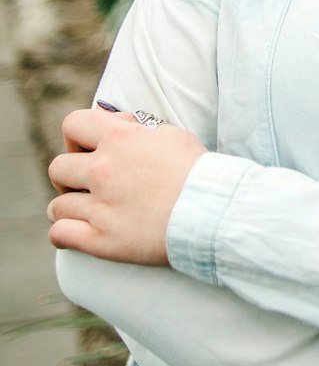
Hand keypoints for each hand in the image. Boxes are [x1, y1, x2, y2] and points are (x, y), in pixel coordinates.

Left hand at [47, 108, 206, 265]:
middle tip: (86, 186)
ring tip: (84, 212)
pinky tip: (74, 234)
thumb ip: (137, 130)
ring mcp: (100, 208)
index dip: (77, 137)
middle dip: (69, 176)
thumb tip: (118, 126)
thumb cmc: (199, 173)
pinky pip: (60, 234)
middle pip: (58, 168)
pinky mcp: (102, 241)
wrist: (215, 213)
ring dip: (67, 207)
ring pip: (56, 205)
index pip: (73, 124)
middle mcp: (103, 170)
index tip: (88, 149)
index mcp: (119, 139)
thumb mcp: (172, 135)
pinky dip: (63, 234)